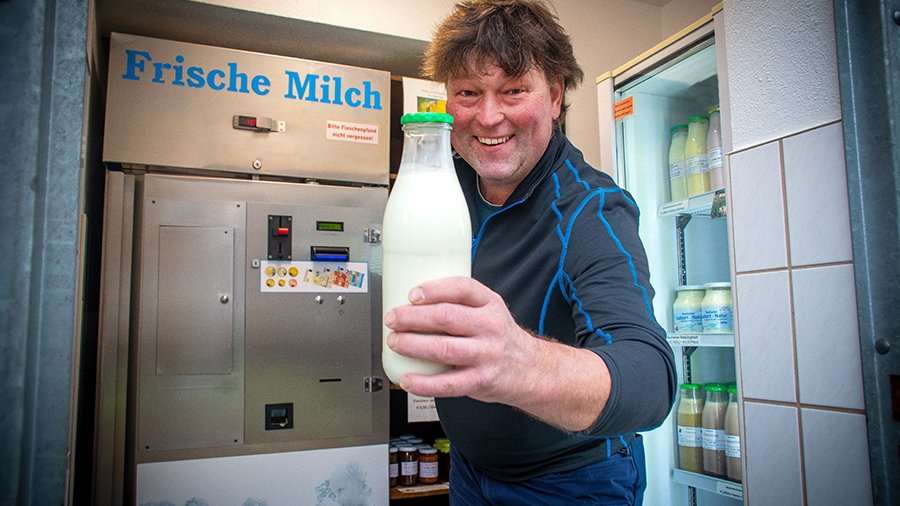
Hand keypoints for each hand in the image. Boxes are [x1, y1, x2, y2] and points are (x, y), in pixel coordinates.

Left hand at [384, 276, 609, 431]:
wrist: (530, 370)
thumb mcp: (490, 311)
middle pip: (446, 317)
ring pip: (443, 348)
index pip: (462, 288)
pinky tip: (407, 379)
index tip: (411, 294)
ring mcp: (486, 355)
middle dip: (412, 317)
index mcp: (491, 304)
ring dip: (412, 345)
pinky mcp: (480, 381)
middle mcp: (490, 327)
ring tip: (394, 342)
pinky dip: (423, 383)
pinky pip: (448, 383)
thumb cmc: (499, 338)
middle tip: (393, 319)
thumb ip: (460, 304)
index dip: (433, 289)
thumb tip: (412, 301)